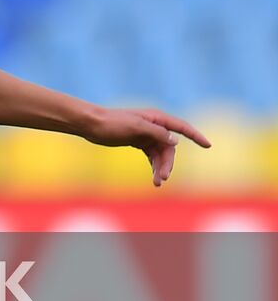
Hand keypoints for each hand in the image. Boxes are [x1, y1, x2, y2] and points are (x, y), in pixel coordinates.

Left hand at [83, 107, 210, 186]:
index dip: (196, 136)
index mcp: (156, 118)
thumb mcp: (135, 126)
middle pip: (169, 148)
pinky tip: (154, 177)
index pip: (181, 127)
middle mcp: (154, 126)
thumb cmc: (112, 122)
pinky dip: (154, 166)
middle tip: (163, 178)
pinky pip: (152, 156)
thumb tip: (175, 141)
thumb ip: (156, 133)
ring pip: (161, 154)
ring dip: (161, 168)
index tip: (208, 145)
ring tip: (157, 183)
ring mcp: (146, 135)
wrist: (92, 125)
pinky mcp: (138, 142)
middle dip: (168, 163)